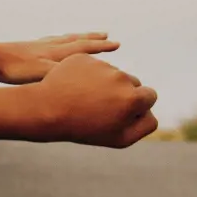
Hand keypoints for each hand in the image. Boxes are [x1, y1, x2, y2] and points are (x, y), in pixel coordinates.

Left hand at [0, 32, 120, 84]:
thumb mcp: (42, 74)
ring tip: (83, 36)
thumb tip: (87, 73)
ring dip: (76, 37)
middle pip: (75, 40)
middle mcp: (49, 46)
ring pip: (62, 39)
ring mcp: (37, 46)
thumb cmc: (14, 70)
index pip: (84, 48)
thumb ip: (64, 73)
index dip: (101, 47)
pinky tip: (51, 43)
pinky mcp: (26, 48)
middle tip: (106, 35)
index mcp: (56, 53)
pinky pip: (47, 42)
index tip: (116, 43)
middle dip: (92, 39)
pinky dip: (56, 41)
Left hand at [31, 54, 158, 147]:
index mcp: (133, 98)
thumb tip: (151, 111)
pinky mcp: (82, 57)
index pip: (149, 96)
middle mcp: (120, 77)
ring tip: (85, 99)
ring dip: (104, 83)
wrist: (45, 111)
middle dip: (122, 92)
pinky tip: (75, 87)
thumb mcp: (120, 139)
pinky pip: (91, 65)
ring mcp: (100, 65)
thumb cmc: (82, 129)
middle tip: (100, 107)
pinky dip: (86, 74)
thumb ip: (146, 125)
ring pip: (110, 73)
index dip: (137, 105)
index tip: (122, 111)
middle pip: (131, 82)